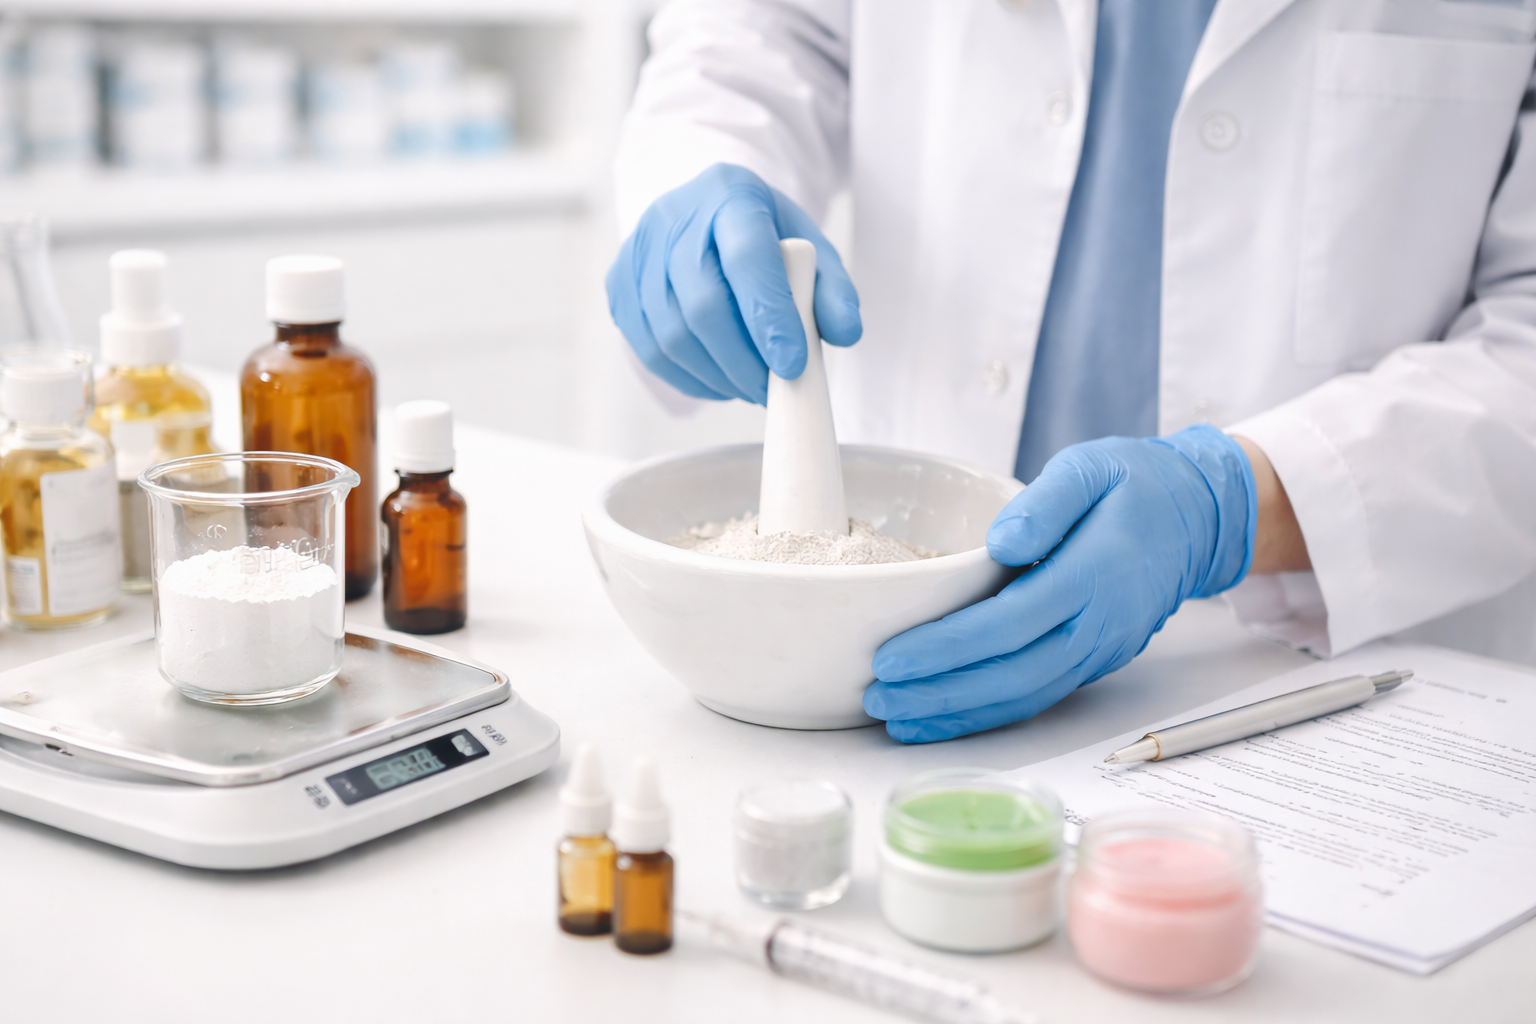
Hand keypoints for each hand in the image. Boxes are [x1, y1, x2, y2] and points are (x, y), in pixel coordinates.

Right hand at [606, 163, 861, 402]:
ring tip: (749, 386)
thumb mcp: (808, 246)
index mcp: (729, 196)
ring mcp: (638, 253)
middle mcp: (674, 219)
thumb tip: (844, 333)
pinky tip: (718, 379)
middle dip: (743, 362)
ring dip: (717, 376)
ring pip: (671, 336)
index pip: (746, 259)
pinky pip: (650, 351)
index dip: (769, 317)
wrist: (702, 212)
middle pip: (702, 306)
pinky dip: (690, 378)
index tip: (792, 365)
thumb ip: (832, 288)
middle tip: (773, 391)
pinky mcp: (618, 286)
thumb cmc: (761, 234)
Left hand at [863, 426, 1256, 742]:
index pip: (1010, 623)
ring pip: (1024, 698)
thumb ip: (1046, 503)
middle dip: (938, 694)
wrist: (1199, 518)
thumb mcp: (1091, 468)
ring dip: (956, 714)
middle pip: (1012, 675)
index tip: (891, 657)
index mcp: (1093, 575)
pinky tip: (940, 718)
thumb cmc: (1137, 485)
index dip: (947, 647)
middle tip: (876, 698)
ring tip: (894, 717)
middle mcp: (1098, 625)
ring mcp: (1099, 651)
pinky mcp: (1092, 663)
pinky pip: (1036, 698)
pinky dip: (985, 715)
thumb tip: (1000, 544)